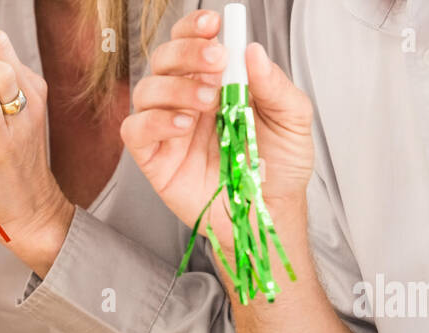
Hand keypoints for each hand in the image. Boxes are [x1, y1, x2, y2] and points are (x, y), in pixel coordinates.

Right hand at [121, 9, 313, 247]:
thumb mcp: (293, 119)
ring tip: (208, 103)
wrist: (271, 213)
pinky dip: (153, 122)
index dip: (195, 28)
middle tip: (215, 62)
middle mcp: (187, 101)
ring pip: (146, 90)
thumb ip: (275, 85)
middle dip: (186, 52)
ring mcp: (168, 130)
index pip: (193, 44)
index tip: (214, 23)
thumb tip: (252, 51)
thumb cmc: (279, 167)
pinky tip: (182, 126)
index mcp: (217, 83)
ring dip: (175, 88)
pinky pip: (135, 131)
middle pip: (164, 60)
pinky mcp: (155, 160)